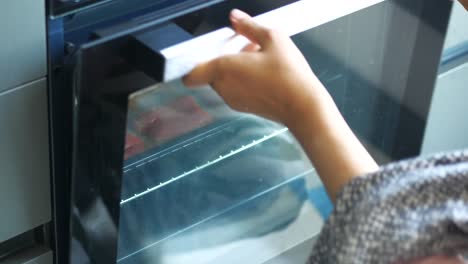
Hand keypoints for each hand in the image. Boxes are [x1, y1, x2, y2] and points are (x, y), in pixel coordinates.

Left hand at [184, 9, 377, 201]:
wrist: (302, 106)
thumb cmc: (288, 73)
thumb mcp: (272, 38)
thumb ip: (249, 26)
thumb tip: (235, 17)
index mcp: (223, 70)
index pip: (191, 72)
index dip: (192, 62)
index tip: (204, 52)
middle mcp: (224, 88)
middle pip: (211, 72)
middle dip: (225, 58)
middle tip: (247, 48)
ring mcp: (233, 100)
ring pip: (224, 81)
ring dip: (235, 69)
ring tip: (260, 60)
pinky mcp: (244, 108)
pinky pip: (235, 90)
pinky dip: (243, 81)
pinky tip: (265, 75)